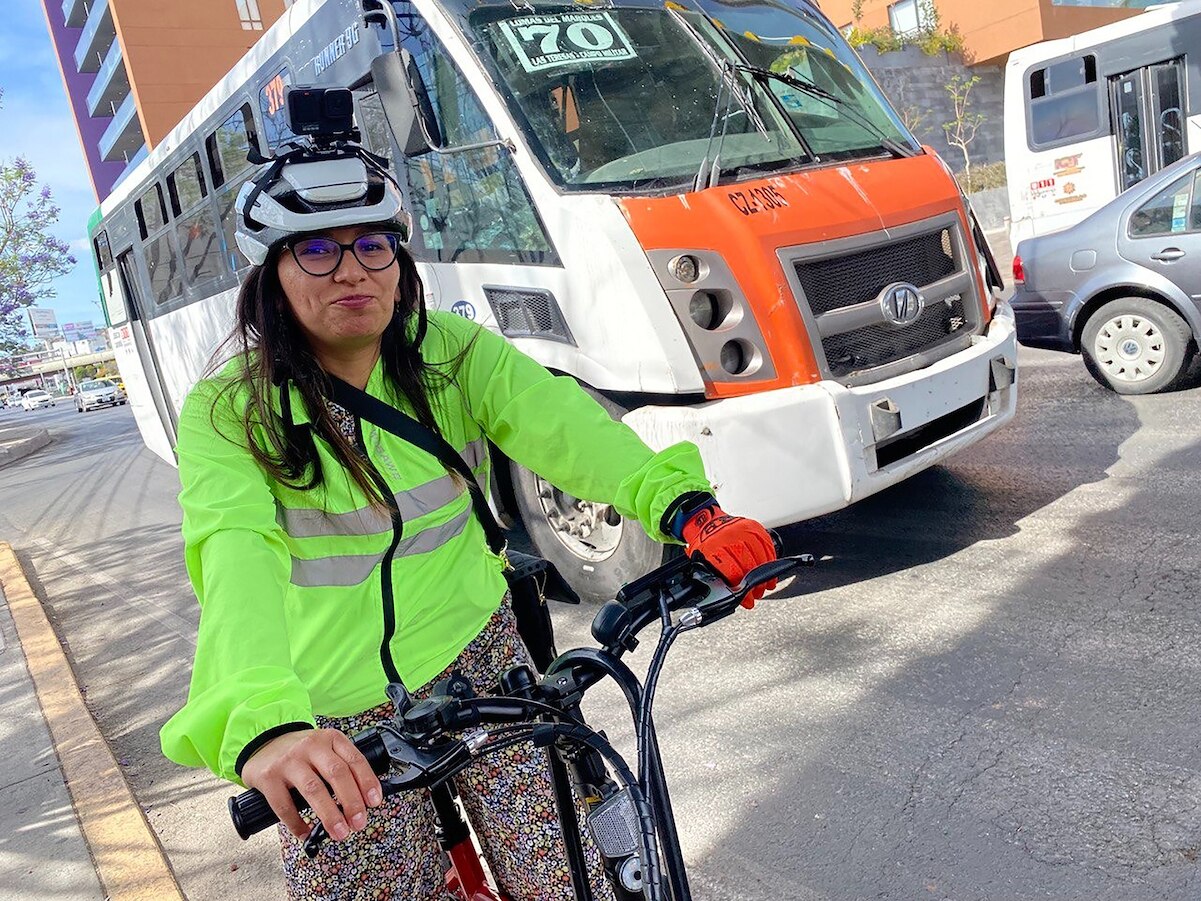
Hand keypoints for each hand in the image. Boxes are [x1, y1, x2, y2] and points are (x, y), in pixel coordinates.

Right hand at [241, 728, 381, 839]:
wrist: (263, 741)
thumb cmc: (300, 752)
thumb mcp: (325, 749)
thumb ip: (342, 767)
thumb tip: (364, 801)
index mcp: (330, 738)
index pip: (355, 760)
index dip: (367, 782)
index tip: (374, 803)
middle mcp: (310, 746)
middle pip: (337, 774)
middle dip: (351, 802)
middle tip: (358, 823)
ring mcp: (289, 761)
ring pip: (314, 789)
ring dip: (330, 814)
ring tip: (339, 832)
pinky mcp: (268, 776)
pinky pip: (285, 805)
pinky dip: (297, 823)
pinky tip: (306, 833)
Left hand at [682, 506, 777, 606]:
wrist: (705, 522)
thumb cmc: (704, 544)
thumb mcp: (702, 562)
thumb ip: (716, 578)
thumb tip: (728, 597)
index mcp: (714, 548)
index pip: (734, 573)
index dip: (743, 591)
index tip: (748, 601)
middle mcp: (730, 537)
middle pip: (749, 566)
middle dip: (756, 585)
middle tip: (757, 594)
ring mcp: (743, 530)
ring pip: (761, 557)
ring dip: (765, 576)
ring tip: (764, 586)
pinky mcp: (754, 526)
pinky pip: (767, 546)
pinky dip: (771, 560)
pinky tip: (770, 571)